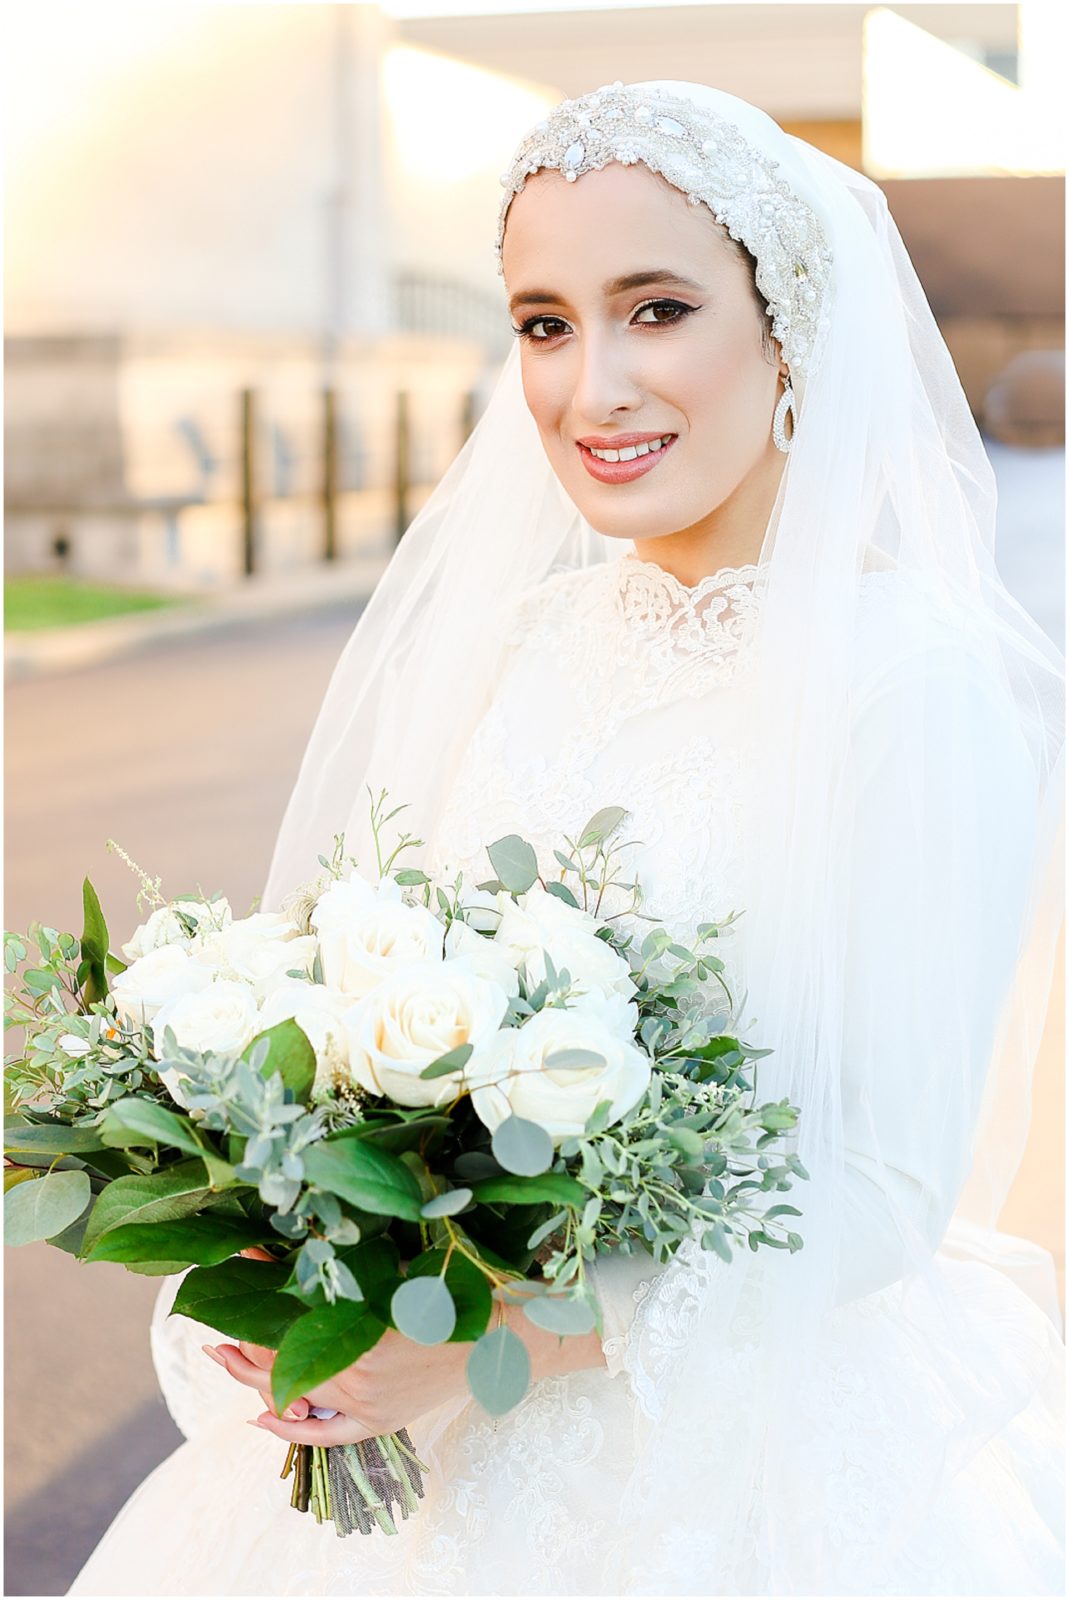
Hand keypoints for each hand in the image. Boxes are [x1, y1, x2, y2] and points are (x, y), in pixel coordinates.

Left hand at [205, 1257, 605, 1447]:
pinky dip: (289, 1427)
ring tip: (221, 1354)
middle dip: (243, 1333)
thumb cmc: (464, 1287)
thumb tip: (311, 1231)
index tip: (241, 1255)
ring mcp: (368, 1404)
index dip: (262, 1280)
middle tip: (211, 1315)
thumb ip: (356, 1258)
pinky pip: (325, 1434)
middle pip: (280, 1358)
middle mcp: (358, 1375)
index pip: (291, 1309)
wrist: (511, 1334)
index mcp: (363, 1331)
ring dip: (252, 1373)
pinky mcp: (381, 1420)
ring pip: (292, 1394)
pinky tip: (260, 1415)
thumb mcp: (405, 1263)